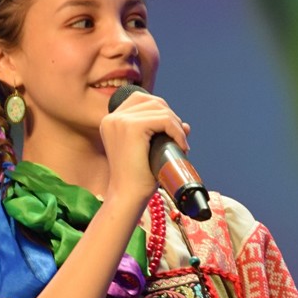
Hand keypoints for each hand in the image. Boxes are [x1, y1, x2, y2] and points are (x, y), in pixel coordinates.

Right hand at [97, 88, 189, 203]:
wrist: (128, 196)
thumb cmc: (138, 178)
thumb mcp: (148, 150)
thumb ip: (162, 134)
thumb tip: (186, 125)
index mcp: (111, 121)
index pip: (141, 100)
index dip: (161, 112)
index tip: (170, 133)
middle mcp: (112, 118)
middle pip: (151, 101)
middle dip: (170, 117)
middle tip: (179, 139)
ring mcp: (120, 121)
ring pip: (160, 109)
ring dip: (176, 125)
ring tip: (180, 144)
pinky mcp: (132, 127)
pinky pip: (164, 119)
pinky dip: (177, 131)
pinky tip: (181, 145)